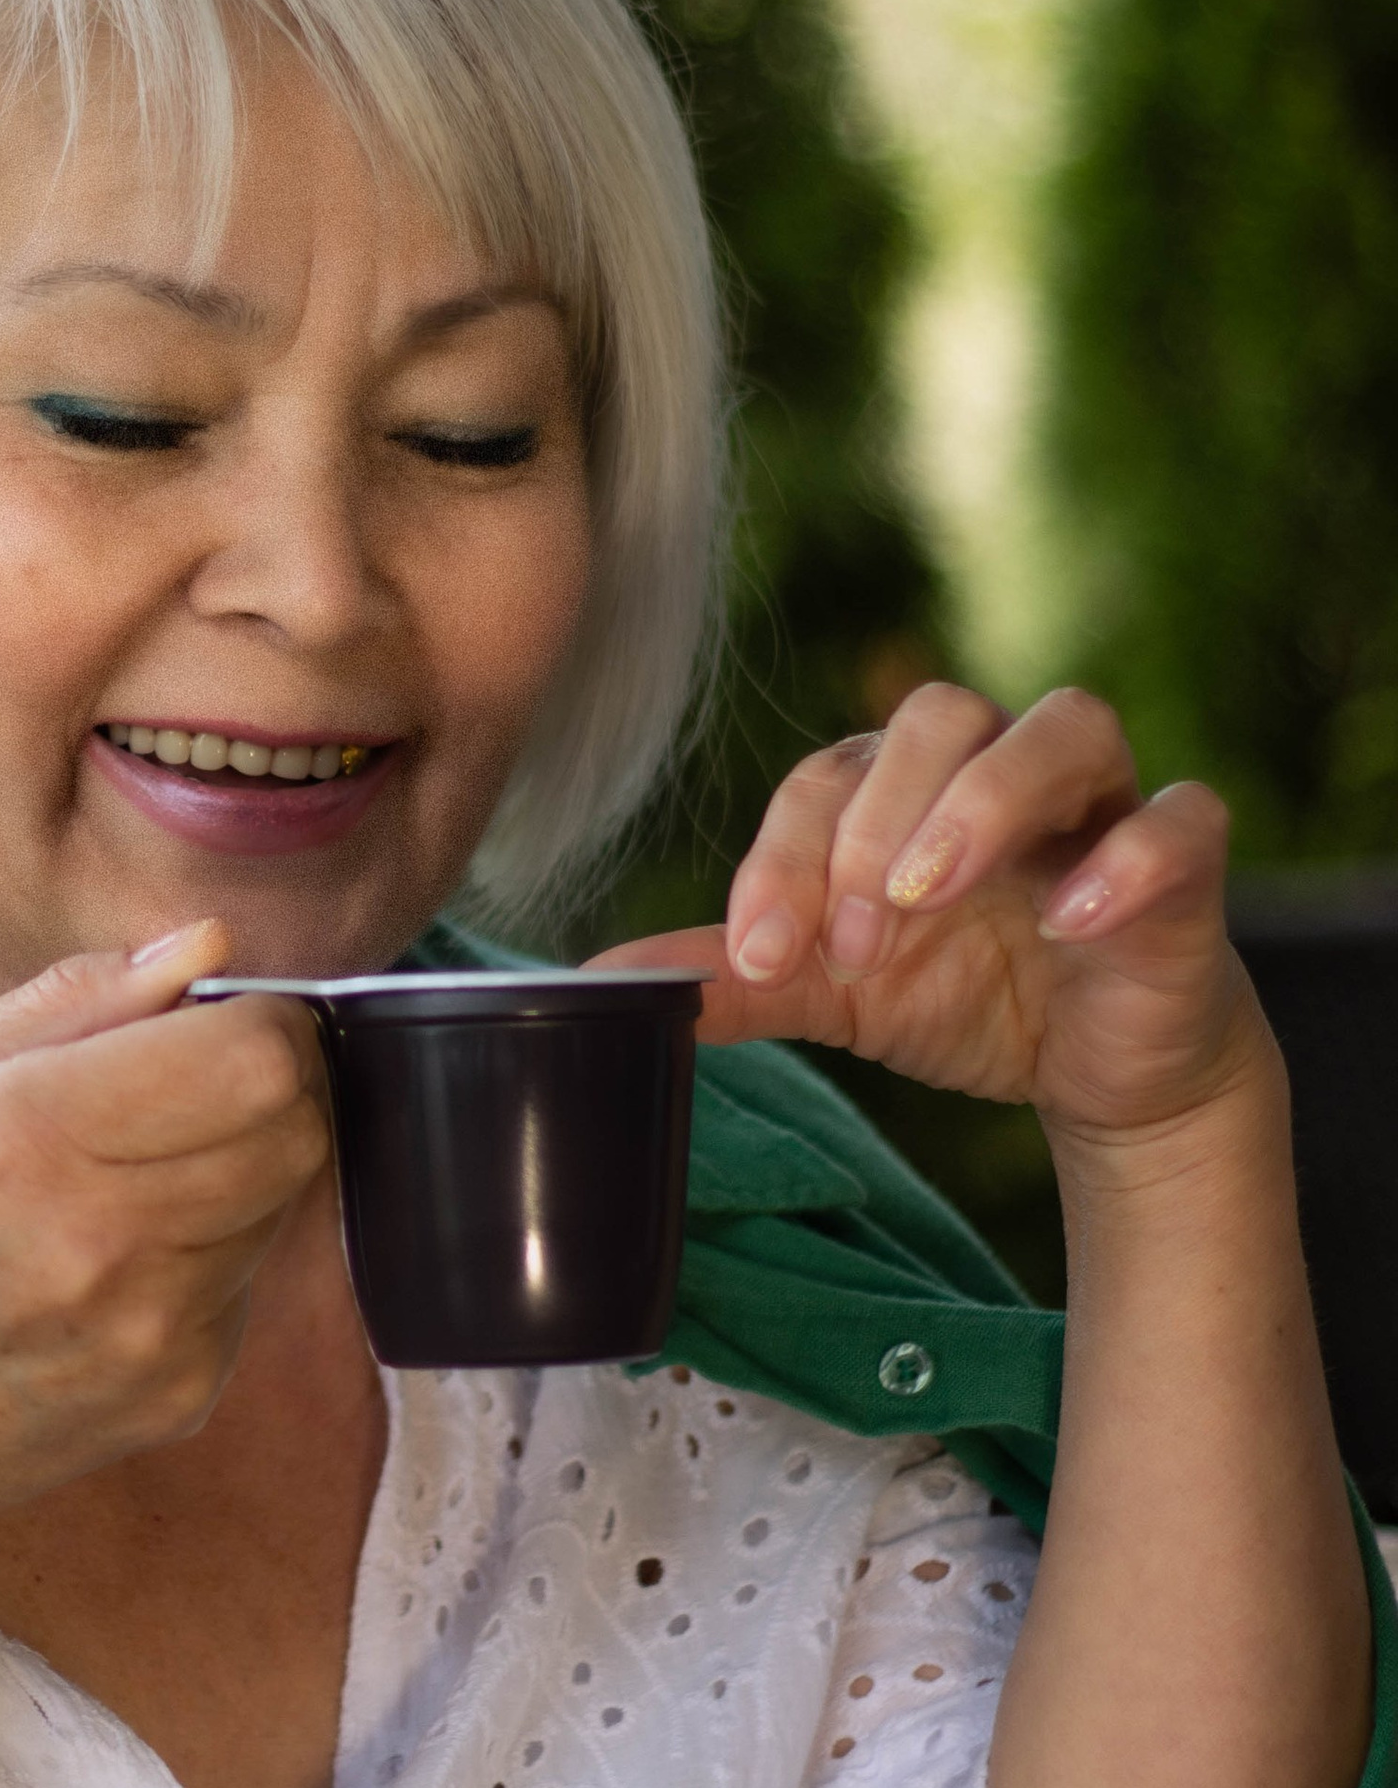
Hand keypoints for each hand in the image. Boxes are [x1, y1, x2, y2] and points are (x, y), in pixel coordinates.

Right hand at [0, 921, 327, 1552]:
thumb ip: (75, 1000)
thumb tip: (206, 946)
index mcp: (32, 1132)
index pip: (252, 1057)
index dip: (259, 1019)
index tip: (219, 1018)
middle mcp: (108, 1236)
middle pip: (297, 1126)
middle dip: (272, 1082)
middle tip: (197, 1085)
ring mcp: (154, 1327)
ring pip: (285, 1200)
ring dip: (242, 1167)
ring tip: (139, 1180)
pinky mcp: (184, 1390)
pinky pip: (249, 1281)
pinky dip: (212, 1252)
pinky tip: (121, 1264)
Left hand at [592, 681, 1276, 1151]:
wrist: (1103, 1071)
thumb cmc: (971, 997)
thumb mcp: (840, 992)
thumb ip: (737, 974)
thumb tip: (600, 980)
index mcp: (911, 786)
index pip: (831, 774)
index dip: (783, 856)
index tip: (756, 954)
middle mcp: (1004, 766)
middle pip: (938, 717)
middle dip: (875, 826)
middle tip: (851, 941)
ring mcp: (1105, 802)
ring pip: (1061, 727)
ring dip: (981, 805)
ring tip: (928, 899)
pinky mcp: (1188, 863)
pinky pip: (1182, 819)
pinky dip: (1128, 857)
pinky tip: (1069, 919)